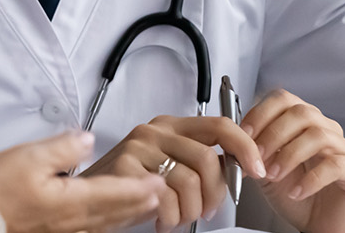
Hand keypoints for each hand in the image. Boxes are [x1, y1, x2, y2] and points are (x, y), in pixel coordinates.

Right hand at [0, 131, 163, 232]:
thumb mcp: (28, 156)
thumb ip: (63, 147)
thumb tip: (87, 139)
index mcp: (71, 199)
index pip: (117, 191)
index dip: (141, 185)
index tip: (159, 180)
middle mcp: (73, 221)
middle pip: (116, 212)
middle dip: (140, 203)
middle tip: (160, 195)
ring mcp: (63, 232)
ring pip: (105, 225)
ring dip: (127, 217)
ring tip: (143, 209)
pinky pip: (89, 231)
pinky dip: (106, 225)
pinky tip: (104, 223)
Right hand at [80, 115, 265, 232]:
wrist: (88, 197)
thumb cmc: (133, 186)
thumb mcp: (172, 168)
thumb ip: (202, 163)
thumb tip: (241, 168)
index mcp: (172, 126)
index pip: (221, 125)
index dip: (245, 148)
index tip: (257, 170)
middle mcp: (155, 131)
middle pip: (208, 159)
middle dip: (214, 195)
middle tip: (204, 211)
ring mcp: (138, 146)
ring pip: (189, 181)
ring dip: (190, 211)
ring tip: (178, 217)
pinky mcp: (124, 166)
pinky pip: (165, 196)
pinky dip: (170, 216)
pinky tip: (162, 219)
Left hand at [240, 89, 344, 232]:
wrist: (323, 224)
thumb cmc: (297, 194)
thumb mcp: (266, 171)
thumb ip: (252, 154)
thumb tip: (234, 142)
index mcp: (302, 123)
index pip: (283, 99)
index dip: (261, 113)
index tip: (243, 134)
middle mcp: (325, 130)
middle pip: (302, 112)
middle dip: (273, 134)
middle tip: (257, 158)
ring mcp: (344, 148)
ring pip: (318, 135)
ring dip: (289, 155)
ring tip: (274, 176)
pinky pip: (336, 165)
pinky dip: (312, 179)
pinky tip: (296, 192)